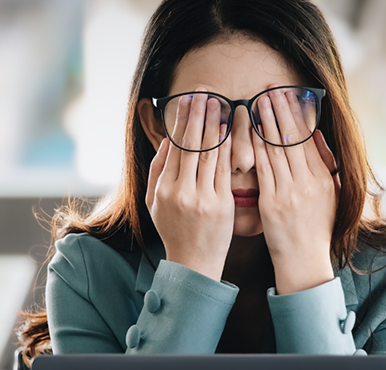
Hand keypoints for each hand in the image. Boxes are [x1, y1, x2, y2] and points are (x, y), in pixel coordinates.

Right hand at [145, 89, 234, 280]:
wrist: (194, 262)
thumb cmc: (174, 231)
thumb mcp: (155, 204)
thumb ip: (157, 171)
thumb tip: (166, 142)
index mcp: (164, 189)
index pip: (175, 147)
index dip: (183, 120)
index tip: (189, 99)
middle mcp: (182, 191)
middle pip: (191, 145)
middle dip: (199, 114)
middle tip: (205, 91)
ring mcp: (203, 198)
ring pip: (209, 154)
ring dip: (215, 125)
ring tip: (219, 103)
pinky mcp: (222, 205)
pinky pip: (225, 171)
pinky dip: (227, 148)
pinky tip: (230, 131)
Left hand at [253, 86, 339, 293]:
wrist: (305, 260)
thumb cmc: (316, 229)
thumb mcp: (332, 196)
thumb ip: (326, 165)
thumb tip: (318, 137)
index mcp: (323, 178)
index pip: (309, 138)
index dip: (297, 114)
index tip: (288, 94)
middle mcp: (308, 182)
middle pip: (293, 138)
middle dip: (281, 109)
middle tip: (270, 87)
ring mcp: (290, 192)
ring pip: (277, 149)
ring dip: (267, 122)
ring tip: (259, 100)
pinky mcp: (272, 203)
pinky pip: (263, 169)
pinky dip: (256, 147)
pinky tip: (250, 131)